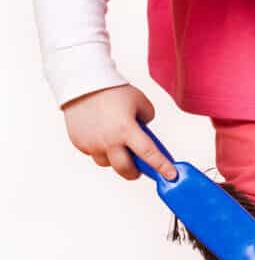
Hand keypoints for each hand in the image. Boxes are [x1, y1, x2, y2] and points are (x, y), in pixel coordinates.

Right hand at [62, 84, 177, 181]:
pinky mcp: (80, 143)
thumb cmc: (112, 91)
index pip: (149, 155)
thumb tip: (144, 133)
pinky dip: (101, 150)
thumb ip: (146, 120)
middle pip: (126, 170)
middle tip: (140, 168)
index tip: (170, 175)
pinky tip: (103, 137)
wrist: (83, 84)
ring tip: (118, 145)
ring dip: (115, 159)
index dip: (162, 167)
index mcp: (127, 130)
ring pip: (107, 163)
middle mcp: (109, 141)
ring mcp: (92, 144)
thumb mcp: (141, 103)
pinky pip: (94, 154)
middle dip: (135, 172)